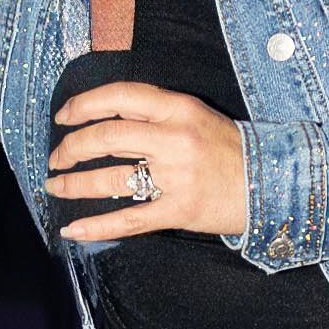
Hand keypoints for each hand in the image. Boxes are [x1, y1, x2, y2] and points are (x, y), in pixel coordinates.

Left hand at [46, 81, 247, 242]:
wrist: (273, 184)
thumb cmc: (230, 151)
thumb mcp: (197, 117)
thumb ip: (156, 114)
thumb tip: (106, 118)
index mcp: (179, 108)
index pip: (119, 97)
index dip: (83, 105)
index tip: (63, 117)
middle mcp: (175, 139)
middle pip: (106, 137)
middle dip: (71, 148)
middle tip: (56, 158)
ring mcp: (176, 176)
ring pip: (110, 178)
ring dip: (74, 185)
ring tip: (55, 187)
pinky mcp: (178, 211)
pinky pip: (127, 219)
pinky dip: (95, 227)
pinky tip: (72, 230)